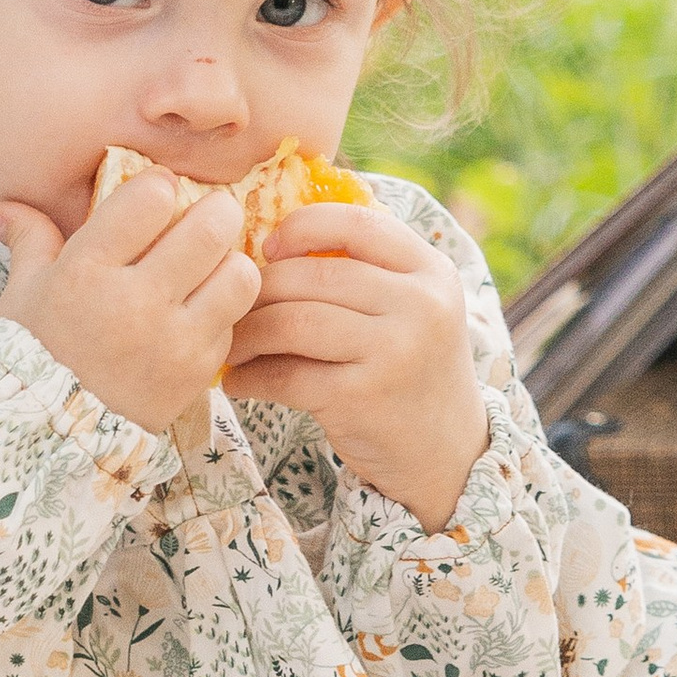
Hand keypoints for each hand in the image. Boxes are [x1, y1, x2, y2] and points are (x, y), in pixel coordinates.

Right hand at [0, 170, 262, 433]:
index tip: (154, 197)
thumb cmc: (34, 353)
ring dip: (228, 262)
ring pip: (240, 272)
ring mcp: (173, 339)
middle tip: (203, 221)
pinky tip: (199, 312)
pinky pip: (236, 321)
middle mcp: (136, 301)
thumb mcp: (23, 293)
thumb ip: (28, 239)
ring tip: (209, 268)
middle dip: (212, 213)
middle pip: (213, 225)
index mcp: (87, 270)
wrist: (49, 436)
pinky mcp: (198, 372)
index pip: (152, 196)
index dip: (159, 187)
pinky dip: (224, 311)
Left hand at [225, 200, 487, 527]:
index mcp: (431, 271)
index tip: (269, 247)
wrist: (447, 453)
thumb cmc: (411, 368)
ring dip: (247, 333)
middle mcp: (420, 306)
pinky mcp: (362, 398)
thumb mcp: (413, 308)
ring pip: (292, 322)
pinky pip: (286, 374)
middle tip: (233, 306)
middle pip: (312, 277)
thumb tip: (270, 240)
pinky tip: (239, 381)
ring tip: (230, 344)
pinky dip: (251, 376)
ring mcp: (394, 352)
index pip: (357, 224)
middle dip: (259, 290)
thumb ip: (367, 270)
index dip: (302, 227)